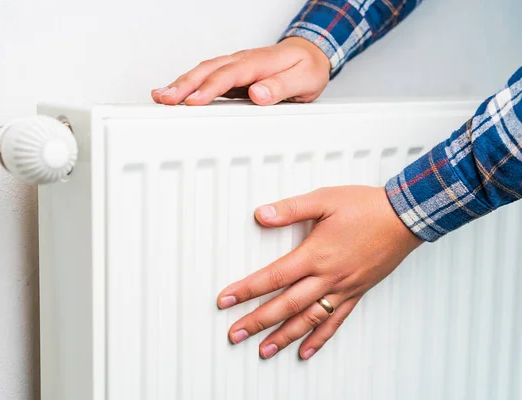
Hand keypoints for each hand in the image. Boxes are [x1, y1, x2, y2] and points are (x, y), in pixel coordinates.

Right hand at [151, 37, 330, 105]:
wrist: (311, 53)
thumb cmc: (308, 67)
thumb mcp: (305, 79)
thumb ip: (282, 86)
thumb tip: (258, 93)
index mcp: (260, 62)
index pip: (229, 75)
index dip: (210, 88)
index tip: (193, 100)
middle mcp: (243, 61)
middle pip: (208, 70)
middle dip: (184, 84)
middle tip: (164, 98)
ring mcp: (235, 66)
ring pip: (203, 71)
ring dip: (181, 83)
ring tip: (160, 97)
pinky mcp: (232, 75)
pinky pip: (207, 77)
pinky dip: (189, 85)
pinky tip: (175, 94)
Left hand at [217, 186, 422, 359]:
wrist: (404, 217)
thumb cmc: (366, 207)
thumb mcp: (324, 199)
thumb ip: (290, 209)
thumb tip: (262, 215)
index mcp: (315, 255)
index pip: (272, 277)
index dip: (246, 290)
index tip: (226, 300)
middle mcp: (327, 277)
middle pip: (285, 306)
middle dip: (257, 322)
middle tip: (235, 334)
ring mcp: (343, 289)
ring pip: (308, 320)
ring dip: (283, 337)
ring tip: (263, 350)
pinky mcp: (356, 293)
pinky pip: (335, 322)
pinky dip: (319, 339)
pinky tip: (306, 351)